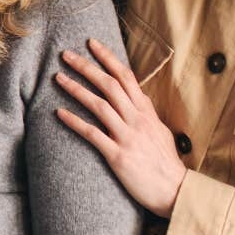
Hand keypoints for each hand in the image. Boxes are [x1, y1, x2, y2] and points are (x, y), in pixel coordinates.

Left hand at [55, 38, 187, 217]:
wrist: (176, 191)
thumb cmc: (167, 163)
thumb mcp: (161, 132)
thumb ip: (147, 115)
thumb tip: (138, 100)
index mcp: (147, 112)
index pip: (126, 77)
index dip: (108, 58)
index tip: (91, 43)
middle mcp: (137, 120)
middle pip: (109, 85)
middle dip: (86, 67)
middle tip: (65, 54)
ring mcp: (128, 137)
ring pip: (99, 105)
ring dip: (76, 89)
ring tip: (57, 77)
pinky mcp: (118, 156)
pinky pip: (92, 134)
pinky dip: (74, 122)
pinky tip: (58, 113)